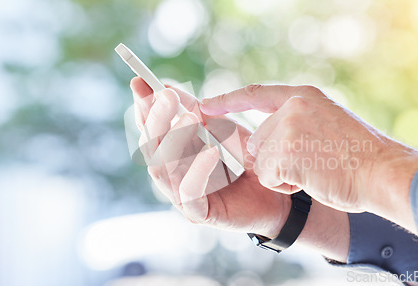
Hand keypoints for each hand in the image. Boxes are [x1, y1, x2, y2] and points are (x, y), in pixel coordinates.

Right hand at [130, 77, 290, 237]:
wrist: (277, 192)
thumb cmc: (247, 159)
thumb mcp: (222, 128)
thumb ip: (195, 111)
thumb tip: (167, 88)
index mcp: (173, 154)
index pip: (151, 130)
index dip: (144, 107)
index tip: (140, 81)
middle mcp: (171, 175)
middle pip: (151, 148)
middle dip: (156, 119)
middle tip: (166, 96)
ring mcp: (182, 196)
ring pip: (162, 168)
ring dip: (174, 139)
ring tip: (190, 115)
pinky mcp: (198, 213)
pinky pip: (189, 191)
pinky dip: (197, 169)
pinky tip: (211, 151)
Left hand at [201, 84, 417, 232]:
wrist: (384, 173)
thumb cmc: (360, 157)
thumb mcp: (327, 124)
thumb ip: (295, 122)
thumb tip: (260, 139)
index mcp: (303, 96)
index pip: (255, 95)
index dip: (227, 100)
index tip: (203, 104)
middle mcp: (292, 106)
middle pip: (258, 141)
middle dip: (276, 159)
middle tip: (313, 162)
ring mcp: (287, 127)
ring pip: (262, 160)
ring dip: (284, 172)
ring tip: (316, 169)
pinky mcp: (283, 151)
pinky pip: (268, 176)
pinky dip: (287, 184)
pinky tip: (313, 178)